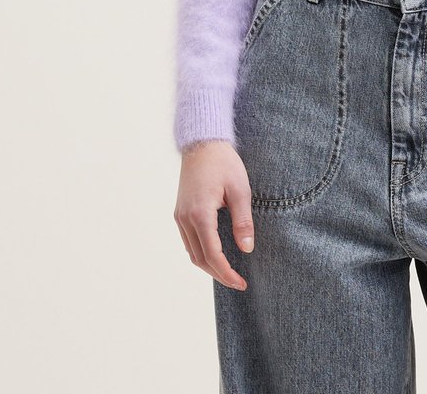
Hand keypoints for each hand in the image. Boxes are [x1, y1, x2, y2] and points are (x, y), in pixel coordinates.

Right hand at [173, 139, 251, 291]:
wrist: (202, 143)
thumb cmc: (223, 163)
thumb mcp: (240, 190)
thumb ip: (243, 221)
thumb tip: (246, 249)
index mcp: (200, 214)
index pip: (212, 254)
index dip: (227, 273)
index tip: (241, 283)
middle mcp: (185, 219)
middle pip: (200, 259)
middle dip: (219, 274)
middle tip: (238, 282)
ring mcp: (179, 216)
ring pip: (192, 252)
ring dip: (209, 266)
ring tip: (229, 272)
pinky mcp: (180, 212)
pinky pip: (189, 241)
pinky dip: (201, 253)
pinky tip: (216, 255)